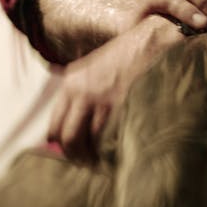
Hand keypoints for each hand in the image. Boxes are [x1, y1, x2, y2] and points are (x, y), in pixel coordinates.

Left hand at [45, 14, 178, 161]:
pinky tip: (117, 158)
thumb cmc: (128, 56)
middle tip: (89, 166)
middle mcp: (79, 91)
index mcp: (70, 83)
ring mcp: (98, 98)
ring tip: (104, 166)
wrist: (151, 40)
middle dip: (76, 157)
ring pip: (85, 141)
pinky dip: (110, 152)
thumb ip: (84, 93)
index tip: (73, 154)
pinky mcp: (118, 103)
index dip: (62, 145)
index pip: (55, 125)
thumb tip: (80, 123)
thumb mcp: (95, 69)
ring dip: (93, 158)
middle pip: (66, 138)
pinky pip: (107, 138)